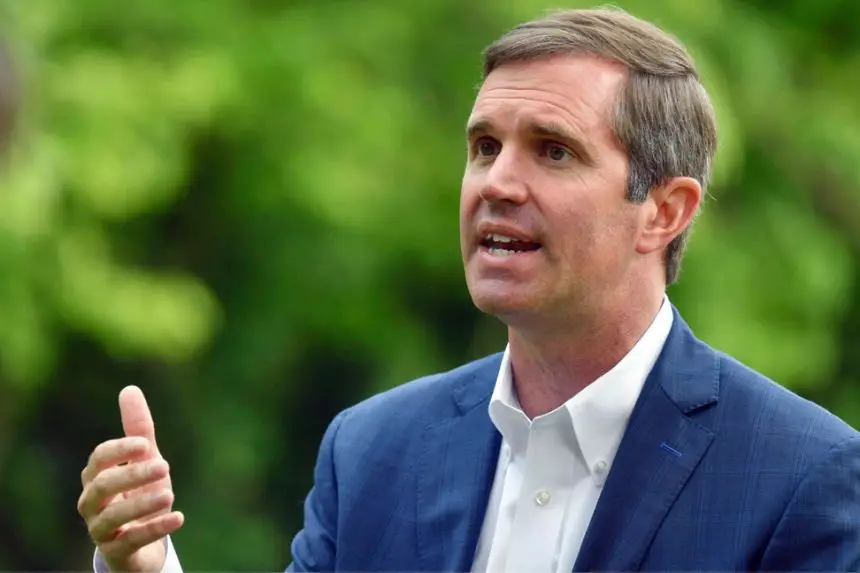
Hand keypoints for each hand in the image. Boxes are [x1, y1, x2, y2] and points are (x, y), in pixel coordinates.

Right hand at [78, 386, 184, 572]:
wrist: (141, 544)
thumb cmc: (138, 494)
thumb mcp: (144, 461)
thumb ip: (138, 429)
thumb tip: (130, 389)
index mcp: (96, 477)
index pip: (99, 459)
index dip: (120, 451)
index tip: (146, 445)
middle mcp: (92, 504)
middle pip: (101, 487)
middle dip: (132, 475)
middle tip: (164, 466)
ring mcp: (101, 530)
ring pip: (111, 518)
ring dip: (141, 505)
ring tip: (170, 494)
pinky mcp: (116, 553)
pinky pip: (130, 543)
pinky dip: (154, 529)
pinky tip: (179, 517)